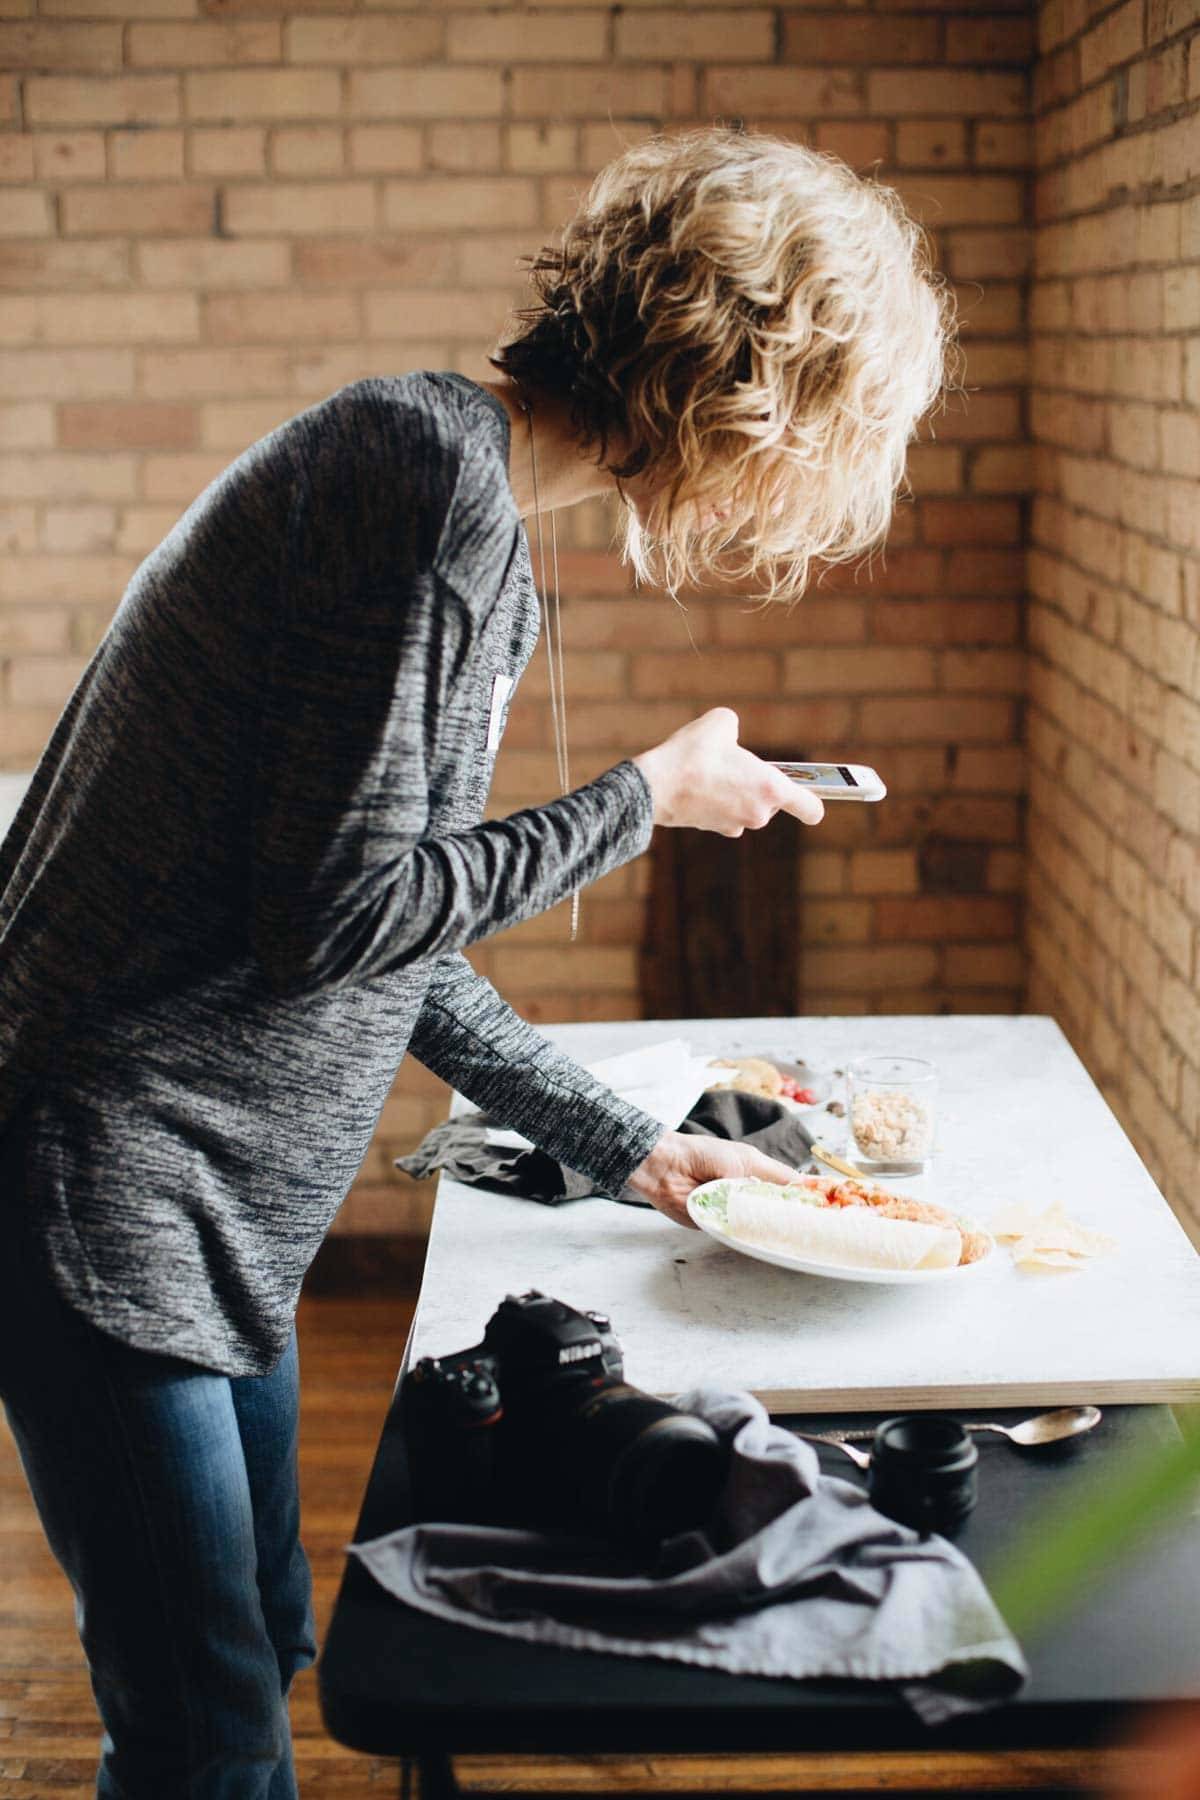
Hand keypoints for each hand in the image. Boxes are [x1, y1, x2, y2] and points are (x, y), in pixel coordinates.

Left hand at [624, 1129, 804, 1227]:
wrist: (667, 1166)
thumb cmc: (704, 1154)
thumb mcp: (744, 1160)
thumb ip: (771, 1178)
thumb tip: (798, 1191)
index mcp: (758, 1174)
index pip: (789, 1188)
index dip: (807, 1198)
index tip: (830, 1209)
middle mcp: (749, 1194)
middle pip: (778, 1211)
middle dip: (794, 1220)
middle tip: (816, 1232)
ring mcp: (735, 1211)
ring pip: (760, 1227)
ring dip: (772, 1232)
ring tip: (797, 1241)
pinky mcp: (718, 1225)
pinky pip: (738, 1235)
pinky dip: (748, 1239)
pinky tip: (765, 1244)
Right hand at [633, 707, 823, 835]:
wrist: (655, 785)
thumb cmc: (692, 753)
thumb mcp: (720, 722)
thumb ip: (735, 727)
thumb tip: (728, 734)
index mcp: (771, 788)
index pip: (810, 808)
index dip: (814, 802)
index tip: (815, 797)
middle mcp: (759, 813)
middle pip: (773, 802)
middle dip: (758, 785)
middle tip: (736, 766)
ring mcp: (736, 825)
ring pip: (747, 807)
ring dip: (737, 793)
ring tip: (712, 773)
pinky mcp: (715, 829)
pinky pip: (726, 813)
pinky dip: (717, 801)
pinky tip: (699, 784)